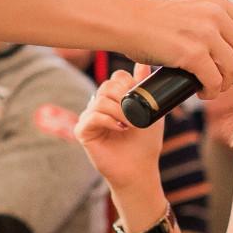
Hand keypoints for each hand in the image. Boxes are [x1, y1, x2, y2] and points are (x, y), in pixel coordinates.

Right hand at [76, 70, 167, 193]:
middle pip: (107, 85)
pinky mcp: (82, 131)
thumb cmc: (145, 143)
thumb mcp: (150, 111)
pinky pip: (92, 116)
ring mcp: (89, 117)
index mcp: (114, 99)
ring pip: (100, 100)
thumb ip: (145, 88)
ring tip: (131, 124)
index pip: (116, 77)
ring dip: (119, 110)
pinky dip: (108, 120)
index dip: (129, 83)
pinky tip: (120, 129)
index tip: (140, 98)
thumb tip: (143, 63)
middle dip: (124, 97)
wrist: (139, 169)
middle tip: (136, 115)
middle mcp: (99, 105)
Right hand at [118, 0, 232, 96]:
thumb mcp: (190, 9)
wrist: (125, 21)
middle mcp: (215, 15)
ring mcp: (204, 34)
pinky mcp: (191, 53)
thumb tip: (232, 45)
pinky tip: (201, 92)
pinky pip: (215, 80)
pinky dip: (211, 92)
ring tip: (211, 87)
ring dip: (225, 84)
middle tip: (226, 80)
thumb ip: (211, 20)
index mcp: (218, 2)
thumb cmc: (152, 20)